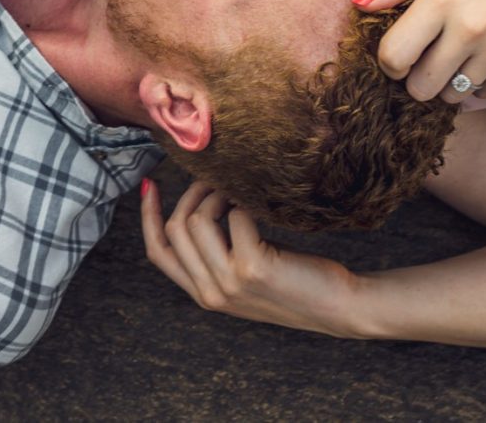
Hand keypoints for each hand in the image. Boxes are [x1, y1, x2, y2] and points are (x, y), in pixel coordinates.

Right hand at [141, 180, 362, 335]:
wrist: (337, 306)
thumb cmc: (292, 281)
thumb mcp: (242, 273)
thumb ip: (216, 253)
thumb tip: (196, 199)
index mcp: (204, 294)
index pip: (158, 253)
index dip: (148, 216)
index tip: (150, 184)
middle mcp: (211, 294)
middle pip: (175, 230)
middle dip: (190, 194)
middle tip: (214, 179)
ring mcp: (230, 283)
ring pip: (198, 220)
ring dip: (216, 193)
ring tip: (239, 190)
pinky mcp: (253, 267)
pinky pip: (235, 215)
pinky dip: (245, 201)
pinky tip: (261, 204)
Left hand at [364, 0, 485, 102]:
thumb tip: (359, 4)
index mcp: (441, 0)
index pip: (394, 57)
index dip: (389, 62)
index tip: (399, 54)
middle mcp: (468, 28)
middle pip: (420, 88)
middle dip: (417, 78)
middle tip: (429, 57)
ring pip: (451, 96)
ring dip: (448, 81)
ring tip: (459, 53)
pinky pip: (483, 95)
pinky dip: (479, 82)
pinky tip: (485, 55)